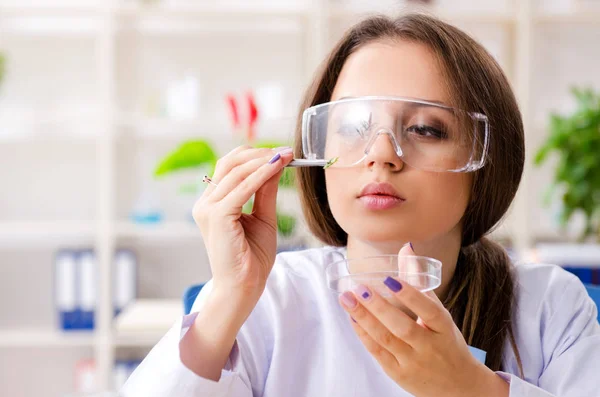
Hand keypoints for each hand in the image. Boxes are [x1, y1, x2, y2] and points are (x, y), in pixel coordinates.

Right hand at [193, 145, 293, 300]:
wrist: (244, 287)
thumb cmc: (252, 257)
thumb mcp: (263, 217)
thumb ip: (265, 190)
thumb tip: (276, 164)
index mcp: (212, 202)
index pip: (230, 167)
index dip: (255, 155)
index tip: (283, 153)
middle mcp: (205, 203)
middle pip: (230, 162)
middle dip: (260, 153)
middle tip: (287, 151)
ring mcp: (208, 208)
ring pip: (237, 171)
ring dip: (264, 161)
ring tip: (287, 155)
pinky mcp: (217, 216)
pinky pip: (243, 188)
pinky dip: (262, 174)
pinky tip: (278, 167)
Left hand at [338, 245, 509, 396]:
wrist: (459, 387)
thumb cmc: (446, 342)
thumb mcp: (440, 315)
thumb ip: (420, 283)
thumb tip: (406, 248)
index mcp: (444, 329)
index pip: (429, 310)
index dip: (410, 295)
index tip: (389, 279)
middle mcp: (429, 347)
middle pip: (402, 326)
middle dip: (378, 307)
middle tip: (359, 288)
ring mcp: (413, 362)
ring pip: (385, 339)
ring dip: (364, 318)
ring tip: (347, 299)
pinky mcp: (399, 373)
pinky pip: (378, 352)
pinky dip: (363, 333)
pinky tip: (352, 317)